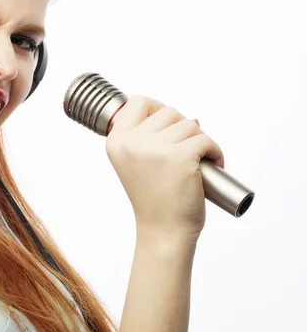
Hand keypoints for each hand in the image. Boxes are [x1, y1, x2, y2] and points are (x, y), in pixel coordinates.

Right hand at [105, 94, 224, 240]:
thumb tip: (188, 118)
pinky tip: (211, 166)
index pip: (138, 101)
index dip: (156, 110)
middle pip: (169, 111)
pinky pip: (206, 139)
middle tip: (182, 154)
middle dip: (182, 129)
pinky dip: (215, 152)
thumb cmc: (153, 198)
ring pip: (190, 124)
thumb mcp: (134, 163)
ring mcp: (156, 149)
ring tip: (196, 163)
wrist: (163, 230)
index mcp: (116, 142)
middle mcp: (132, 143)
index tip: (165, 130)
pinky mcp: (181, 157)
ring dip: (200, 141)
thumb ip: (146, 137)